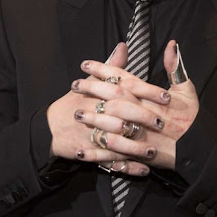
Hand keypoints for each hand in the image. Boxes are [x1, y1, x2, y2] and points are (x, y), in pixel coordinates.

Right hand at [46, 43, 157, 175]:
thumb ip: (111, 67)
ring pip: (115, 140)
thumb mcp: (91, 82)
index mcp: (98, 93)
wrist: (50, 127)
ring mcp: (90, 134)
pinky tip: (143, 170)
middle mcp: (94, 111)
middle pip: (120, 113)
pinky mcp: (88, 153)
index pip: (125, 88)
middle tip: (162, 123)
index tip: (166, 96)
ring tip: (154, 151)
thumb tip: (124, 46)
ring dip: (135, 147)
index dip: (147, 92)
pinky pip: (109, 162)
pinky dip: (126, 167)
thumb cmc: (75, 102)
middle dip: (142, 118)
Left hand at [72, 40, 198, 169]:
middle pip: (112, 98)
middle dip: (91, 90)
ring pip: (110, 124)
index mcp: (151, 95)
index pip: (122, 78)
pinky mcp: (137, 153)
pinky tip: (82, 150)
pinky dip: (97, 153)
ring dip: (92, 119)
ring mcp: (138, 133)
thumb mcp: (186, 88)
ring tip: (76, 114)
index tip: (85, 64)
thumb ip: (175, 66)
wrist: (198, 147)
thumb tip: (172, 44)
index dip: (103, 69)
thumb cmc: (192, 117)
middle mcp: (142, 112)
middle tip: (74, 84)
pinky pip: (113, 153)